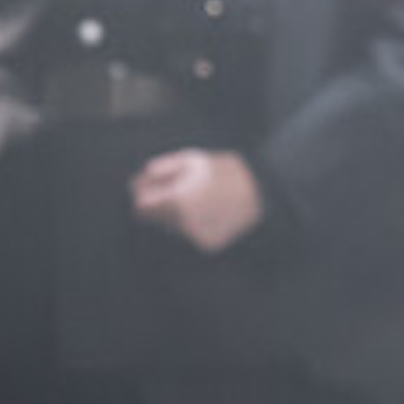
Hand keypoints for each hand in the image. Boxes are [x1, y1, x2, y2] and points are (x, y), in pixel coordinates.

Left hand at [130, 149, 264, 252]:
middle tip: (180, 193)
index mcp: (175, 200)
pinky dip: (194, 226)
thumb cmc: (226, 171)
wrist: (263, 191)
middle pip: (155, 219)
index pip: (140, 207)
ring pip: (172, 229)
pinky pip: (190, 236)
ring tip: (199, 201)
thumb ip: (163, 168)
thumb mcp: (193, 159)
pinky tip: (210, 213)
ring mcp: (195, 236)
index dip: (143, 195)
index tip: (151, 189)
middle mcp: (182, 222)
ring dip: (177, 217)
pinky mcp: (207, 244)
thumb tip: (142, 178)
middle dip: (161, 206)